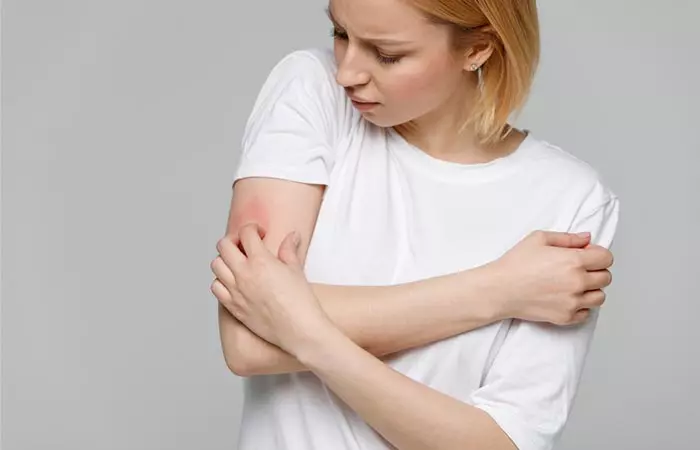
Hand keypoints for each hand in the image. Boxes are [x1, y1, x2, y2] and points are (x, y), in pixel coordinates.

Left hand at [210, 223, 334, 354]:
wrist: (299, 329)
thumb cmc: (300, 302)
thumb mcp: (296, 270)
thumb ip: (289, 249)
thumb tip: (291, 237)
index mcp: (261, 261)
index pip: (246, 233)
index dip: (253, 229)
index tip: (260, 234)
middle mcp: (244, 274)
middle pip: (224, 246)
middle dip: (234, 240)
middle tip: (244, 245)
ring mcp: (235, 291)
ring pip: (216, 265)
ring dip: (225, 260)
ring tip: (238, 263)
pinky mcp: (233, 307)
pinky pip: (216, 287)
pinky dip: (221, 281)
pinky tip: (233, 282)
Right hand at [488, 230, 613, 324]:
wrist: (499, 289)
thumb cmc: (515, 264)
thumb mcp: (538, 239)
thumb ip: (567, 238)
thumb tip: (587, 239)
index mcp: (573, 260)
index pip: (606, 258)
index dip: (598, 255)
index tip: (588, 256)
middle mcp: (577, 282)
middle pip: (606, 278)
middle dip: (596, 271)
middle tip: (579, 270)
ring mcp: (572, 302)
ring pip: (600, 297)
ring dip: (592, 290)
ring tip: (575, 285)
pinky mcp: (565, 317)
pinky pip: (586, 313)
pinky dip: (581, 306)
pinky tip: (567, 298)